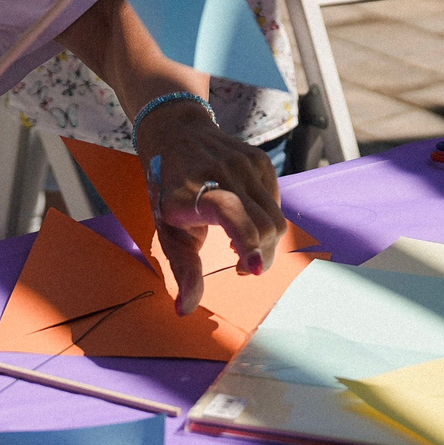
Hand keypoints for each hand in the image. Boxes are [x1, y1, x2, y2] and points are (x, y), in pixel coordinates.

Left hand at [136, 99, 286, 316]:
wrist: (176, 133)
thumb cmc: (168, 190)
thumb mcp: (166, 230)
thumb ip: (182, 270)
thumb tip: (184, 311)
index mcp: (194, 193)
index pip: (231, 214)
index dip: (247, 241)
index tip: (254, 268)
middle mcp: (223, 174)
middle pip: (263, 225)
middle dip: (260, 256)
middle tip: (241, 267)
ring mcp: (245, 164)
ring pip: (276, 217)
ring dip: (266, 242)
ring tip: (243, 247)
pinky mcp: (260, 160)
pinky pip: (277, 203)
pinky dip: (267, 220)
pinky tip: (248, 221)